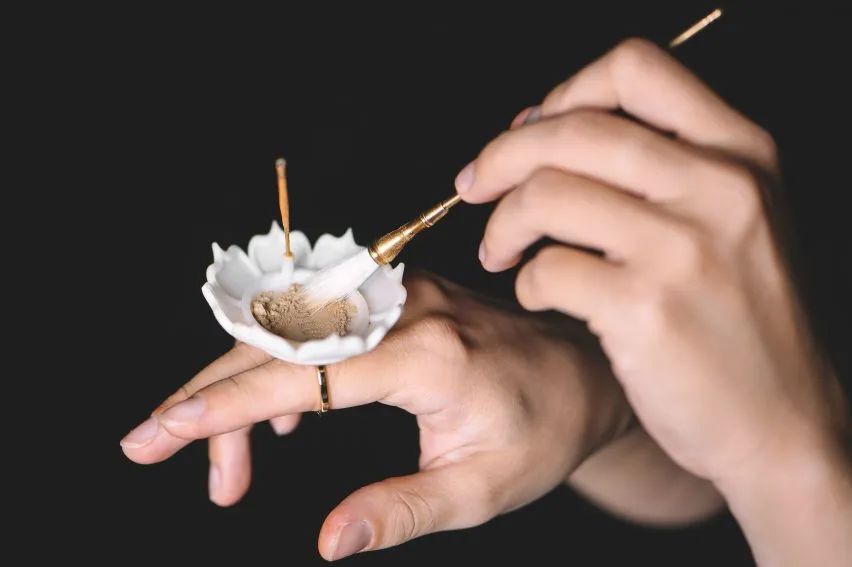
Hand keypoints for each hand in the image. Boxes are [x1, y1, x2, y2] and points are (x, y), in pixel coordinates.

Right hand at [121, 272, 629, 560]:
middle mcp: (404, 308)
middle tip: (156, 447)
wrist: (580, 376)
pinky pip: (315, 323)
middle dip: (209, 396)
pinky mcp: (396, 295)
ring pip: (286, 330)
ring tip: (226, 467)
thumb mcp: (481, 490)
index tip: (161, 432)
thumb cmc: (540, 434)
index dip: (223, 407)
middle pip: (277, 343)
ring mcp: (399, 293)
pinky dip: (278, 368)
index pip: (301, 378)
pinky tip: (276, 421)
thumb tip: (328, 541)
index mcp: (426, 356)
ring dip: (241, 387)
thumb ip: (401, 511)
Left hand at [457, 39, 850, 562]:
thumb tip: (545, 124)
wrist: (781, 422)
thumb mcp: (737, 219)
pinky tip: (540, 297)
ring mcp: (683, 249)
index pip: (635, 68)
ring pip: (546, 195)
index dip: (565, 91)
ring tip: (499, 254)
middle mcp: (718, 188)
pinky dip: (526, 282)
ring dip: (500, 225)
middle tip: (473, 188)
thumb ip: (663, 166)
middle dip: (500, 157)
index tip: (530, 130)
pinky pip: (547, 270)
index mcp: (741, 153)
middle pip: (572, 130)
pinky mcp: (646, 311)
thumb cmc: (741, 320)